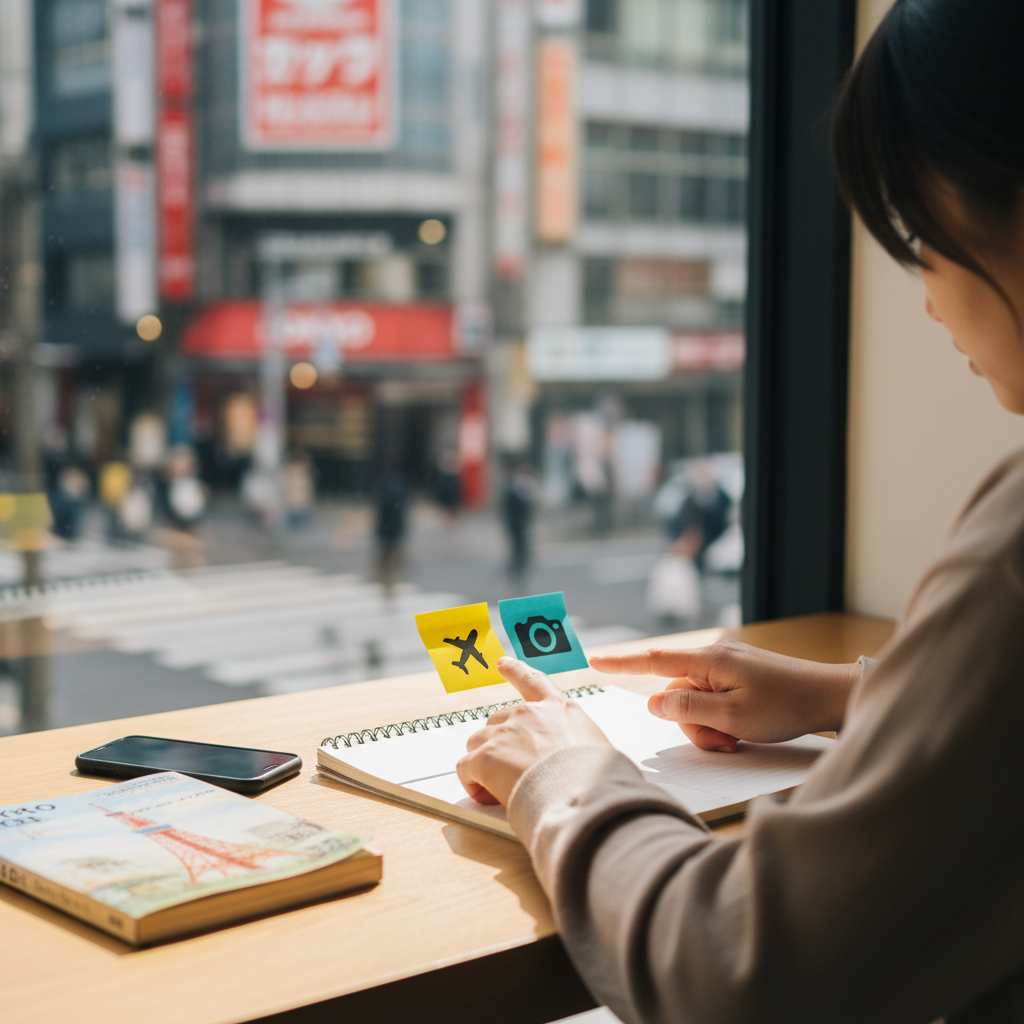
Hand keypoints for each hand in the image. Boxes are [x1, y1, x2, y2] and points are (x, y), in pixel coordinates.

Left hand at [456, 657, 611, 805]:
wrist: (583, 798)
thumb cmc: (597, 782)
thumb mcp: (598, 749)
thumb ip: (577, 745)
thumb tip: (575, 762)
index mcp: (559, 709)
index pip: (533, 680)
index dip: (515, 671)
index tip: (502, 663)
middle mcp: (529, 714)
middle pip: (497, 721)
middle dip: (498, 745)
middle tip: (511, 772)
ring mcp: (505, 732)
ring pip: (477, 743)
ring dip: (484, 763)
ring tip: (502, 788)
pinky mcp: (486, 756)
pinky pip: (466, 768)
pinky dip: (472, 782)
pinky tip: (487, 795)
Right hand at [589, 640, 857, 751]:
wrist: (831, 696)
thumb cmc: (785, 707)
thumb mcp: (732, 716)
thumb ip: (687, 709)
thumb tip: (653, 702)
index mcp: (709, 660)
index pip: (653, 661)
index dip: (620, 663)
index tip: (592, 660)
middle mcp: (714, 657)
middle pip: (675, 694)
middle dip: (690, 723)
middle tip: (723, 741)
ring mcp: (727, 667)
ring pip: (694, 701)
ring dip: (708, 726)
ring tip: (737, 738)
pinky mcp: (739, 677)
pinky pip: (713, 700)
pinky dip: (720, 720)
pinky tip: (742, 731)